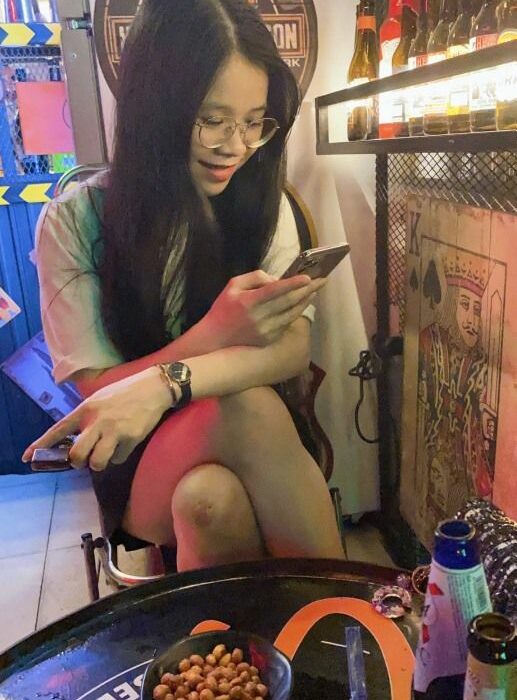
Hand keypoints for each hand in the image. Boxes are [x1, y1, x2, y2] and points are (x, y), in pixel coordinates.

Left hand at [22, 367, 170, 471]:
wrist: (153, 387)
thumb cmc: (124, 393)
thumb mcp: (98, 399)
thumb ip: (87, 418)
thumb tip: (78, 441)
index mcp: (85, 409)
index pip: (58, 429)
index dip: (41, 445)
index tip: (27, 457)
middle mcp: (97, 421)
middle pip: (77, 455)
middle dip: (79, 462)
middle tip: (85, 458)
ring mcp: (114, 430)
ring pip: (97, 462)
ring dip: (99, 463)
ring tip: (106, 454)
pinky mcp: (131, 438)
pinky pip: (119, 458)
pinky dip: (120, 455)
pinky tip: (126, 443)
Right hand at [203, 270, 325, 347]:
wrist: (215, 339)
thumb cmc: (223, 309)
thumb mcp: (233, 285)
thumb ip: (254, 277)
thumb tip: (276, 279)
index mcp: (249, 301)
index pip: (276, 290)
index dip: (293, 283)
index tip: (308, 277)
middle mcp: (259, 317)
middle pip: (289, 301)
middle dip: (307, 290)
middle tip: (322, 281)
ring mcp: (265, 331)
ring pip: (292, 314)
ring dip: (305, 301)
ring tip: (314, 291)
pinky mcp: (269, 340)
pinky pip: (287, 323)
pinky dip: (296, 313)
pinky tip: (301, 304)